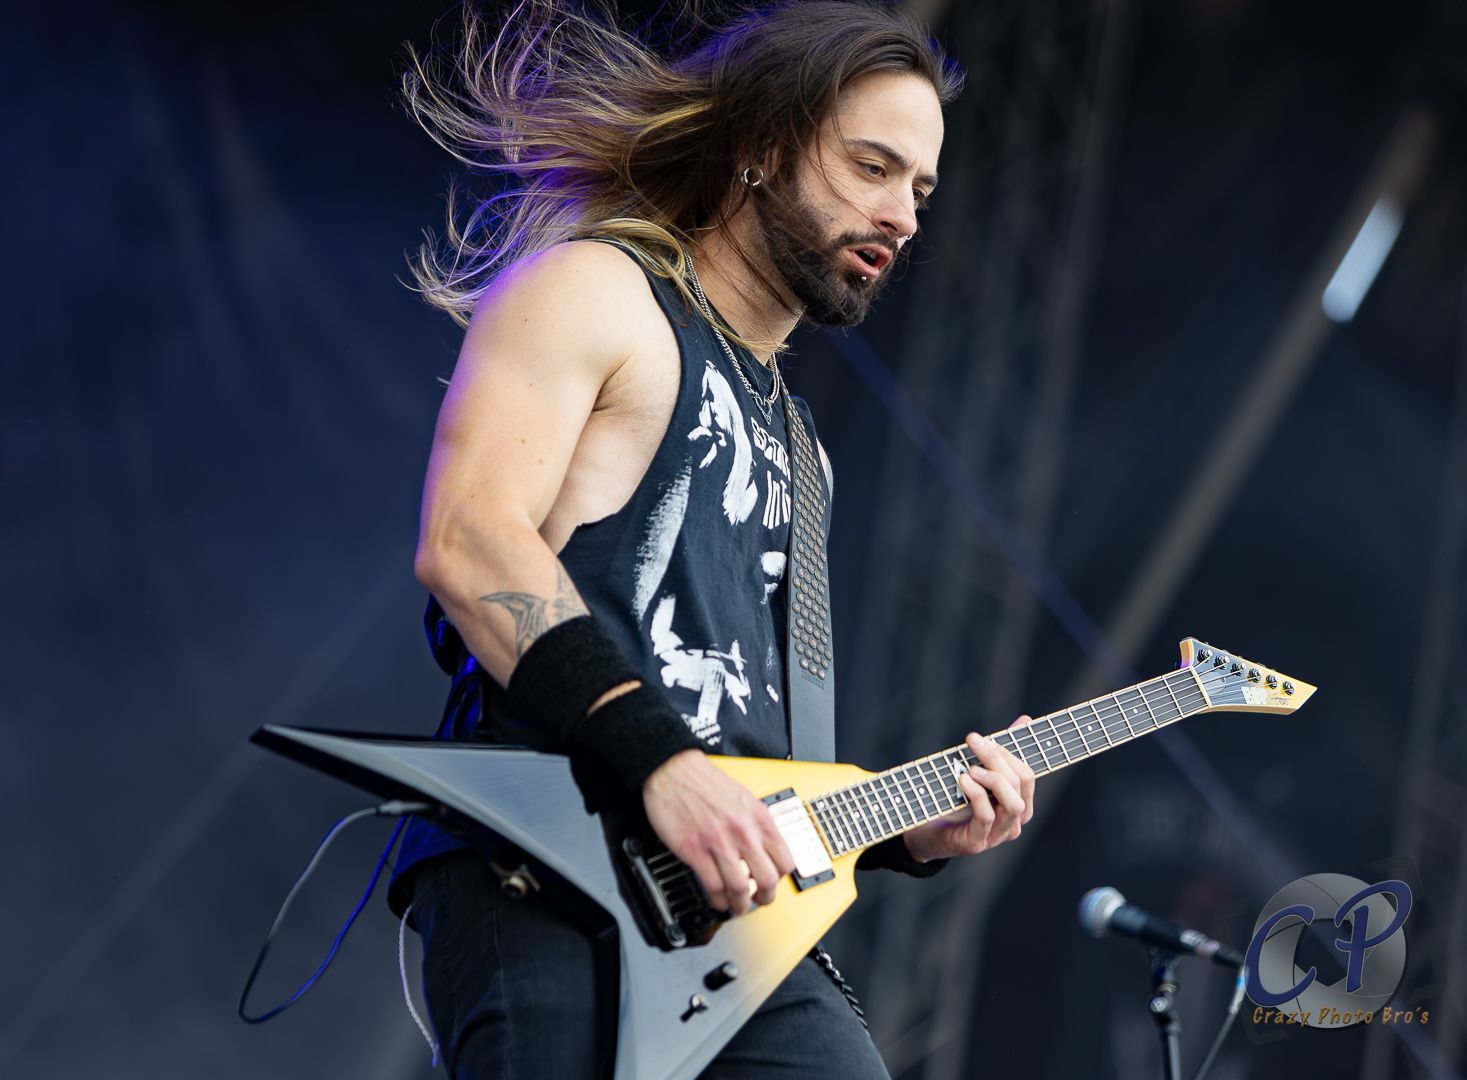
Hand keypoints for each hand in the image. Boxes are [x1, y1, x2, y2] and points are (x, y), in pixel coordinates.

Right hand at [642, 749, 796, 914]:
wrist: (674, 770)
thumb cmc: (705, 782)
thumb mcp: (743, 798)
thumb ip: (755, 824)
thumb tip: (764, 850)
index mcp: (759, 818)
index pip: (785, 860)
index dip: (781, 878)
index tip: (773, 882)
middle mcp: (743, 832)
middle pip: (767, 879)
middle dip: (765, 898)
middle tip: (759, 900)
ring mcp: (719, 843)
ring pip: (740, 888)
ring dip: (740, 905)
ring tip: (737, 906)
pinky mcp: (695, 850)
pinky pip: (713, 886)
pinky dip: (717, 900)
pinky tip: (717, 899)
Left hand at [904, 718, 1036, 862]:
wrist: (926, 831)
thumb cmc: (955, 799)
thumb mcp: (978, 772)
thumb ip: (1001, 750)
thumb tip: (1025, 719)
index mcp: (1018, 804)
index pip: (1027, 775)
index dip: (1009, 753)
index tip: (987, 738)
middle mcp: (1013, 822)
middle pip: (1020, 784)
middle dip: (997, 758)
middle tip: (973, 741)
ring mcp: (997, 835)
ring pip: (1013, 804)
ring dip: (993, 779)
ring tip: (970, 767)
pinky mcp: (977, 842)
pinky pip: (986, 817)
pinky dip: (976, 795)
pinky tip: (963, 780)